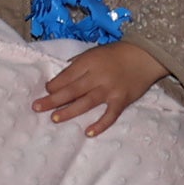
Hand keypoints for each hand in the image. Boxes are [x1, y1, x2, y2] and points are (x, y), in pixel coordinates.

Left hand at [34, 40, 168, 136]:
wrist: (146, 56)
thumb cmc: (118, 53)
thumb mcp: (95, 52)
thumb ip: (79, 64)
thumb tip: (61, 77)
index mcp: (89, 62)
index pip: (67, 75)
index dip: (54, 84)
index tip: (46, 91)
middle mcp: (98, 76)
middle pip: (71, 90)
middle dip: (52, 100)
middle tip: (37, 107)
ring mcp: (110, 89)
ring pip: (85, 103)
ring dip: (69, 111)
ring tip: (54, 118)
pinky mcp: (122, 100)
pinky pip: (109, 115)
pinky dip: (100, 124)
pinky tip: (88, 132)